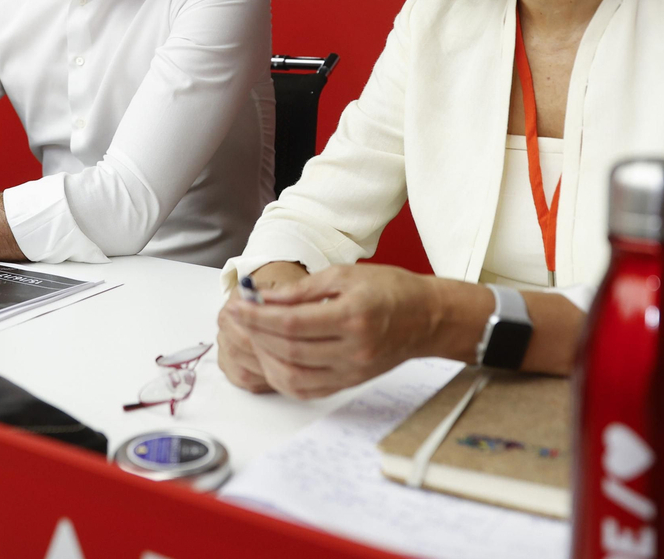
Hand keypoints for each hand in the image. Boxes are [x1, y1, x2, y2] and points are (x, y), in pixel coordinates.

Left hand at [222, 264, 438, 399]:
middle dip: (254, 333)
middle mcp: (353, 350)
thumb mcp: (346, 274)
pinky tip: (269, 356)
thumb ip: (303, 289)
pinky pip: (307, 389)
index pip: (291, 324)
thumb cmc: (389, 289)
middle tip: (235, 317)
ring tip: (250, 335)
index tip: (236, 304)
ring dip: (263, 357)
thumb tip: (264, 298)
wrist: (427, 318)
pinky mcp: (350, 383)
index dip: (257, 317)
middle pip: (288, 350)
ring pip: (293, 377)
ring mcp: (352, 371)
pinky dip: (281, 376)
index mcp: (353, 317)